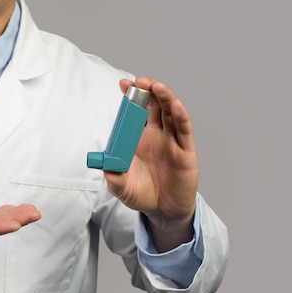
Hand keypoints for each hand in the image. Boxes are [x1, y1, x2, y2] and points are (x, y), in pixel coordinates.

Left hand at [104, 77, 198, 250]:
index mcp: (138, 138)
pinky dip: (181, 116)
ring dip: (164, 97)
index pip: (134, 112)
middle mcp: (156, 135)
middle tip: (139, 81)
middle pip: (153, 106)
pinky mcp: (185, 151)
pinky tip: (176, 105)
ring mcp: (171, 141)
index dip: (130, 97)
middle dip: (147, 91)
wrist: (163, 211)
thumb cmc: (142, 194)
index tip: (122, 83)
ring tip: (156, 86)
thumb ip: (114, 180)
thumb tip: (106, 170)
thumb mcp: (122, 189)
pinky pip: (184, 130)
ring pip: (170, 113)